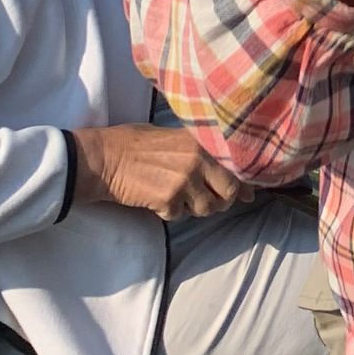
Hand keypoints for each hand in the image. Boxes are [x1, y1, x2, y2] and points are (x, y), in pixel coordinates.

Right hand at [70, 123, 242, 218]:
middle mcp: (198, 159)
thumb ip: (204, 155)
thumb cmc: (136, 145)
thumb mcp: (175, 139)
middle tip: (203, 199)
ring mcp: (184, 179)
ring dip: (193, 208)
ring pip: (206, 208)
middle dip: (220, 200)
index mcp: (201, 141)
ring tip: (174, 196)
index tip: (249, 194)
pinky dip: (169, 212)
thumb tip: (239, 182)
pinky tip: (155, 198)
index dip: (244, 184)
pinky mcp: (168, 198)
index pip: (237, 166)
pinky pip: (179, 215)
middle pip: (229, 192)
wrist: (104, 158)